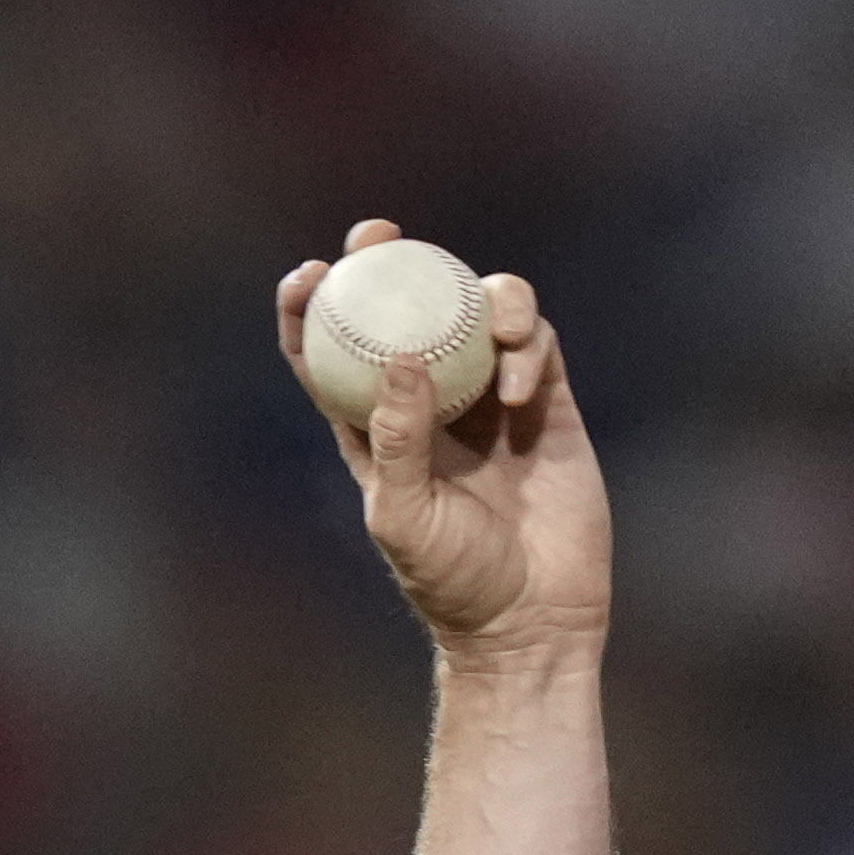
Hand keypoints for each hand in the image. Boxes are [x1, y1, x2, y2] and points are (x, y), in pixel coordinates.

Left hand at [282, 226, 611, 668]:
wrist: (532, 618)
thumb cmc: (453, 581)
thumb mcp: (405, 515)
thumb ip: (398, 437)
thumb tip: (399, 353)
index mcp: (376, 429)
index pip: (331, 355)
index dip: (312, 308)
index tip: (308, 275)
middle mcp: (431, 402)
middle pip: (404, 309)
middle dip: (389, 261)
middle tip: (380, 236)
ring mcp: (490, 397)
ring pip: (478, 310)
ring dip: (482, 296)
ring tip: (495, 328)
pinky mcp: (545, 403)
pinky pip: (535, 343)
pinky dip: (528, 344)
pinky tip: (523, 387)